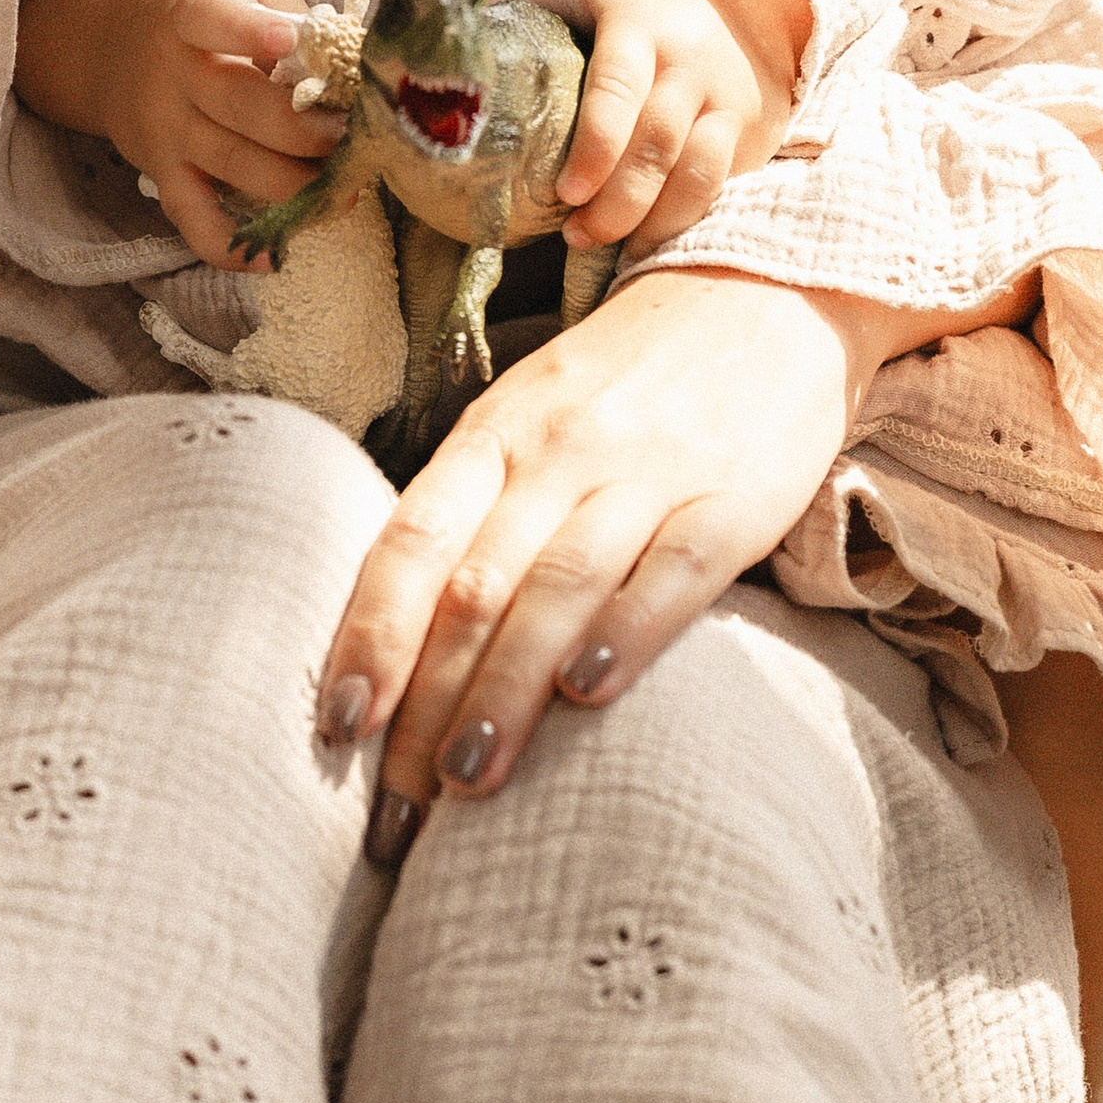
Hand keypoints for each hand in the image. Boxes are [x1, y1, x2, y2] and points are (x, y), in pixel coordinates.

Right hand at [15, 0, 330, 268]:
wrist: (111, 36)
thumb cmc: (201, 8)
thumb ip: (289, 18)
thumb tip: (353, 69)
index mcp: (192, 13)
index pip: (213, 18)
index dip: (249, 29)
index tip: (288, 38)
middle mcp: (173, 73)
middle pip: (241, 106)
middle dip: (306, 131)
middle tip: (353, 138)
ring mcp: (165, 127)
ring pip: (232, 164)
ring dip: (294, 185)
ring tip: (344, 194)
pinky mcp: (160, 172)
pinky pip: (192, 218)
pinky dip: (228, 246)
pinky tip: (272, 257)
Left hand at [315, 263, 1036, 858]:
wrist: (768, 293)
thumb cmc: (628, 383)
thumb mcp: (534, 423)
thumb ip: (481, 515)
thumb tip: (404, 644)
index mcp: (494, 434)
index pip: (411, 538)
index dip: (369, 632)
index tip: (334, 726)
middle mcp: (557, 450)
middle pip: (472, 586)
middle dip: (424, 704)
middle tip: (392, 809)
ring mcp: (645, 470)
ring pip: (555, 587)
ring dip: (503, 690)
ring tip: (464, 782)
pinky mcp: (731, 498)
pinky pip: (672, 569)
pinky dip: (626, 631)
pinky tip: (588, 693)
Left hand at [509, 0, 805, 252]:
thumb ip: (512, 2)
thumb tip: (438, 36)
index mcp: (634, 22)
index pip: (616, 88)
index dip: (594, 145)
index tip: (566, 191)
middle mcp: (687, 60)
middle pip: (657, 143)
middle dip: (616, 201)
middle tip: (575, 233)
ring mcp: (724, 97)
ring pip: (697, 173)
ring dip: (650, 221)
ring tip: (602, 245)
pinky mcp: (748, 129)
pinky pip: (721, 185)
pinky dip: (684, 221)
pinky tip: (646, 243)